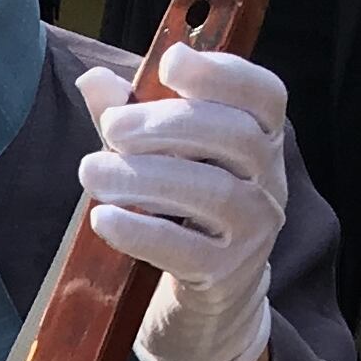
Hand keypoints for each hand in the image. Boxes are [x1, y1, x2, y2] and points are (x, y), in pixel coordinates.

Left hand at [78, 44, 290, 360]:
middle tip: (112, 128)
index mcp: (262, 140)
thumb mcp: (162, 159)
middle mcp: (268, 182)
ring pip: (212, 192)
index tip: (171, 62)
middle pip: (235, 137)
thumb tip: (94, 81)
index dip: (222, 73)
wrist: (210, 299)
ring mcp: (252, 231)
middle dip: (169, 124)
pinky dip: (141, 231)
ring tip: (91, 172)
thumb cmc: (185, 212)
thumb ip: (132, 118)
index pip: (264, 94)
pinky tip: (104, 218)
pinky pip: (185, 249)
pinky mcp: (223, 276)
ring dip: (145, 177)